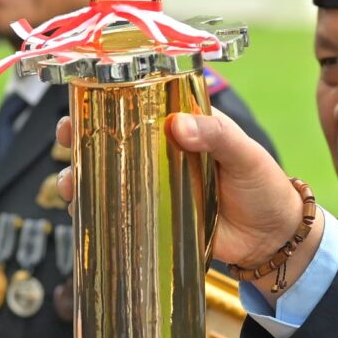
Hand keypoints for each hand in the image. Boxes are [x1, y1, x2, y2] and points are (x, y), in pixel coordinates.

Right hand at [54, 108, 323, 296]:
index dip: (109, 100)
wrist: (272, 240)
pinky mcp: (153, 218)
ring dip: (81, 178)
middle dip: (81, 138)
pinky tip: (81, 212)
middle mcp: (162, 153)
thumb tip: (177, 125)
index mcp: (182, 126)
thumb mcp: (244, 153)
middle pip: (112, 139)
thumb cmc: (264, 187)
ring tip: (70, 184)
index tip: (85, 98)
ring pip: (108, 177)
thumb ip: (216, 135)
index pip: (140, 104)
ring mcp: (154, 187)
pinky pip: (118, 211)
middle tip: (66, 139)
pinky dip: (95, 212)